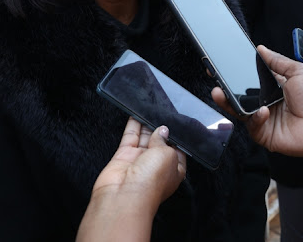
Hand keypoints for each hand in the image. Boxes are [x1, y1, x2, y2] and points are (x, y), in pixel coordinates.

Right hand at [77, 118, 186, 241]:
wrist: (124, 196)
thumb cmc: (152, 180)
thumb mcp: (168, 155)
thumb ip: (164, 140)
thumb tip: (162, 130)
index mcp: (174, 169)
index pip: (178, 149)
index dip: (178, 135)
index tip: (179, 120)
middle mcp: (157, 165)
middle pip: (160, 141)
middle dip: (162, 127)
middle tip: (164, 108)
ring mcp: (139, 160)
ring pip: (145, 137)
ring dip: (148, 123)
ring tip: (152, 105)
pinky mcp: (124, 156)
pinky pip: (130, 136)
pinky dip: (133, 124)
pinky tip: (136, 111)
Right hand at [212, 45, 302, 157]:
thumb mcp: (299, 72)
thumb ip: (278, 61)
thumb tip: (261, 49)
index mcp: (274, 87)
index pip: (250, 79)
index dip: (237, 73)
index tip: (223, 64)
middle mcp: (266, 103)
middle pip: (240, 95)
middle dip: (225, 87)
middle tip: (215, 77)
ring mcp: (263, 119)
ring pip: (239, 110)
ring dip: (228, 102)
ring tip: (221, 92)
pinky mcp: (264, 134)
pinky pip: (251, 124)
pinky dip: (254, 117)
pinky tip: (262, 111)